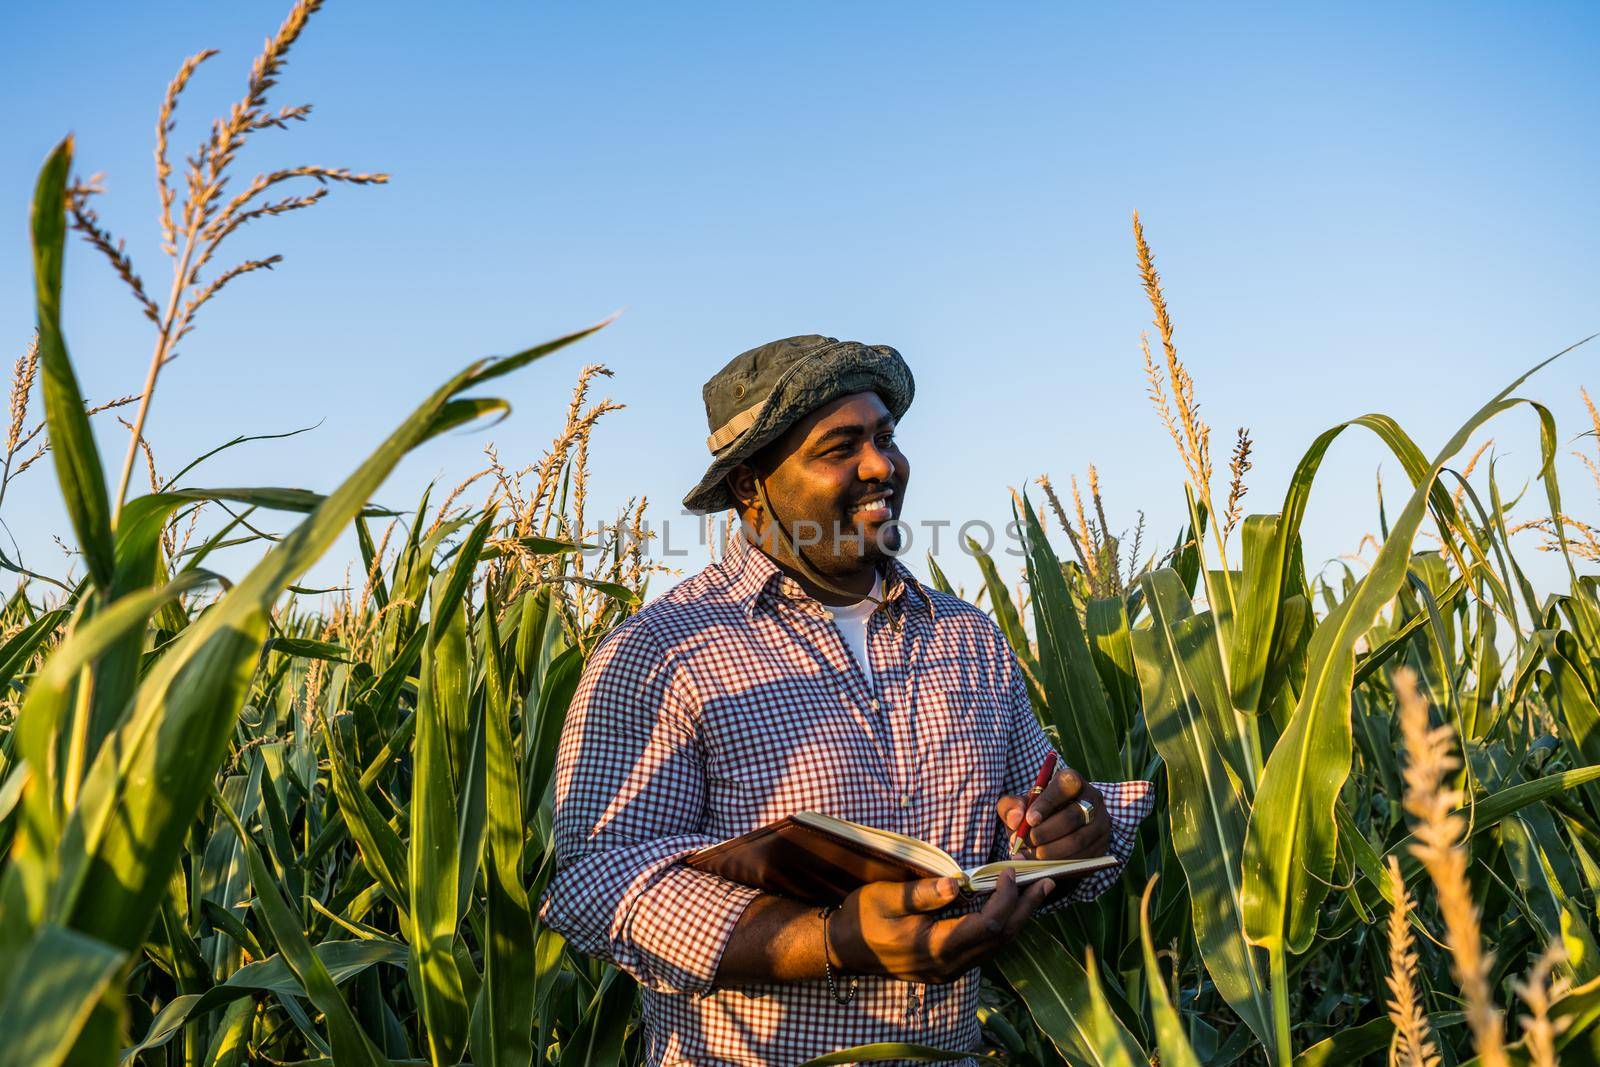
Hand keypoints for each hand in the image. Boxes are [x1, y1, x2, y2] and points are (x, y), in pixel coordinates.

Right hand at [827, 869, 1052, 983]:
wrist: (843, 948)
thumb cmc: (862, 917)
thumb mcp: (885, 897)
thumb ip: (922, 894)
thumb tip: (956, 883)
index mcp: (935, 948)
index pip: (986, 927)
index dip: (1004, 900)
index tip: (1008, 872)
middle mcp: (948, 965)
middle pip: (999, 940)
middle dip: (1024, 910)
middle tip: (1045, 882)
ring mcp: (949, 970)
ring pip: (995, 948)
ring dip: (1017, 919)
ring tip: (1035, 893)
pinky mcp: (947, 967)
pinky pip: (984, 949)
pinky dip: (1000, 927)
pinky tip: (1008, 909)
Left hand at [997, 768, 1110, 861]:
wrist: (1059, 829)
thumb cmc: (1036, 812)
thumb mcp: (1020, 804)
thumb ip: (1011, 806)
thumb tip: (1016, 819)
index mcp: (1072, 780)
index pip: (1064, 786)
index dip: (1046, 803)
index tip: (1030, 820)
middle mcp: (1092, 798)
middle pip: (1072, 816)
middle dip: (1046, 832)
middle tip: (1027, 842)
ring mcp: (1101, 822)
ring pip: (1078, 839)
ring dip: (1052, 851)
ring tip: (1031, 855)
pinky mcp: (1103, 844)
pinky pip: (1085, 857)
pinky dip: (1062, 863)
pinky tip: (1044, 864)